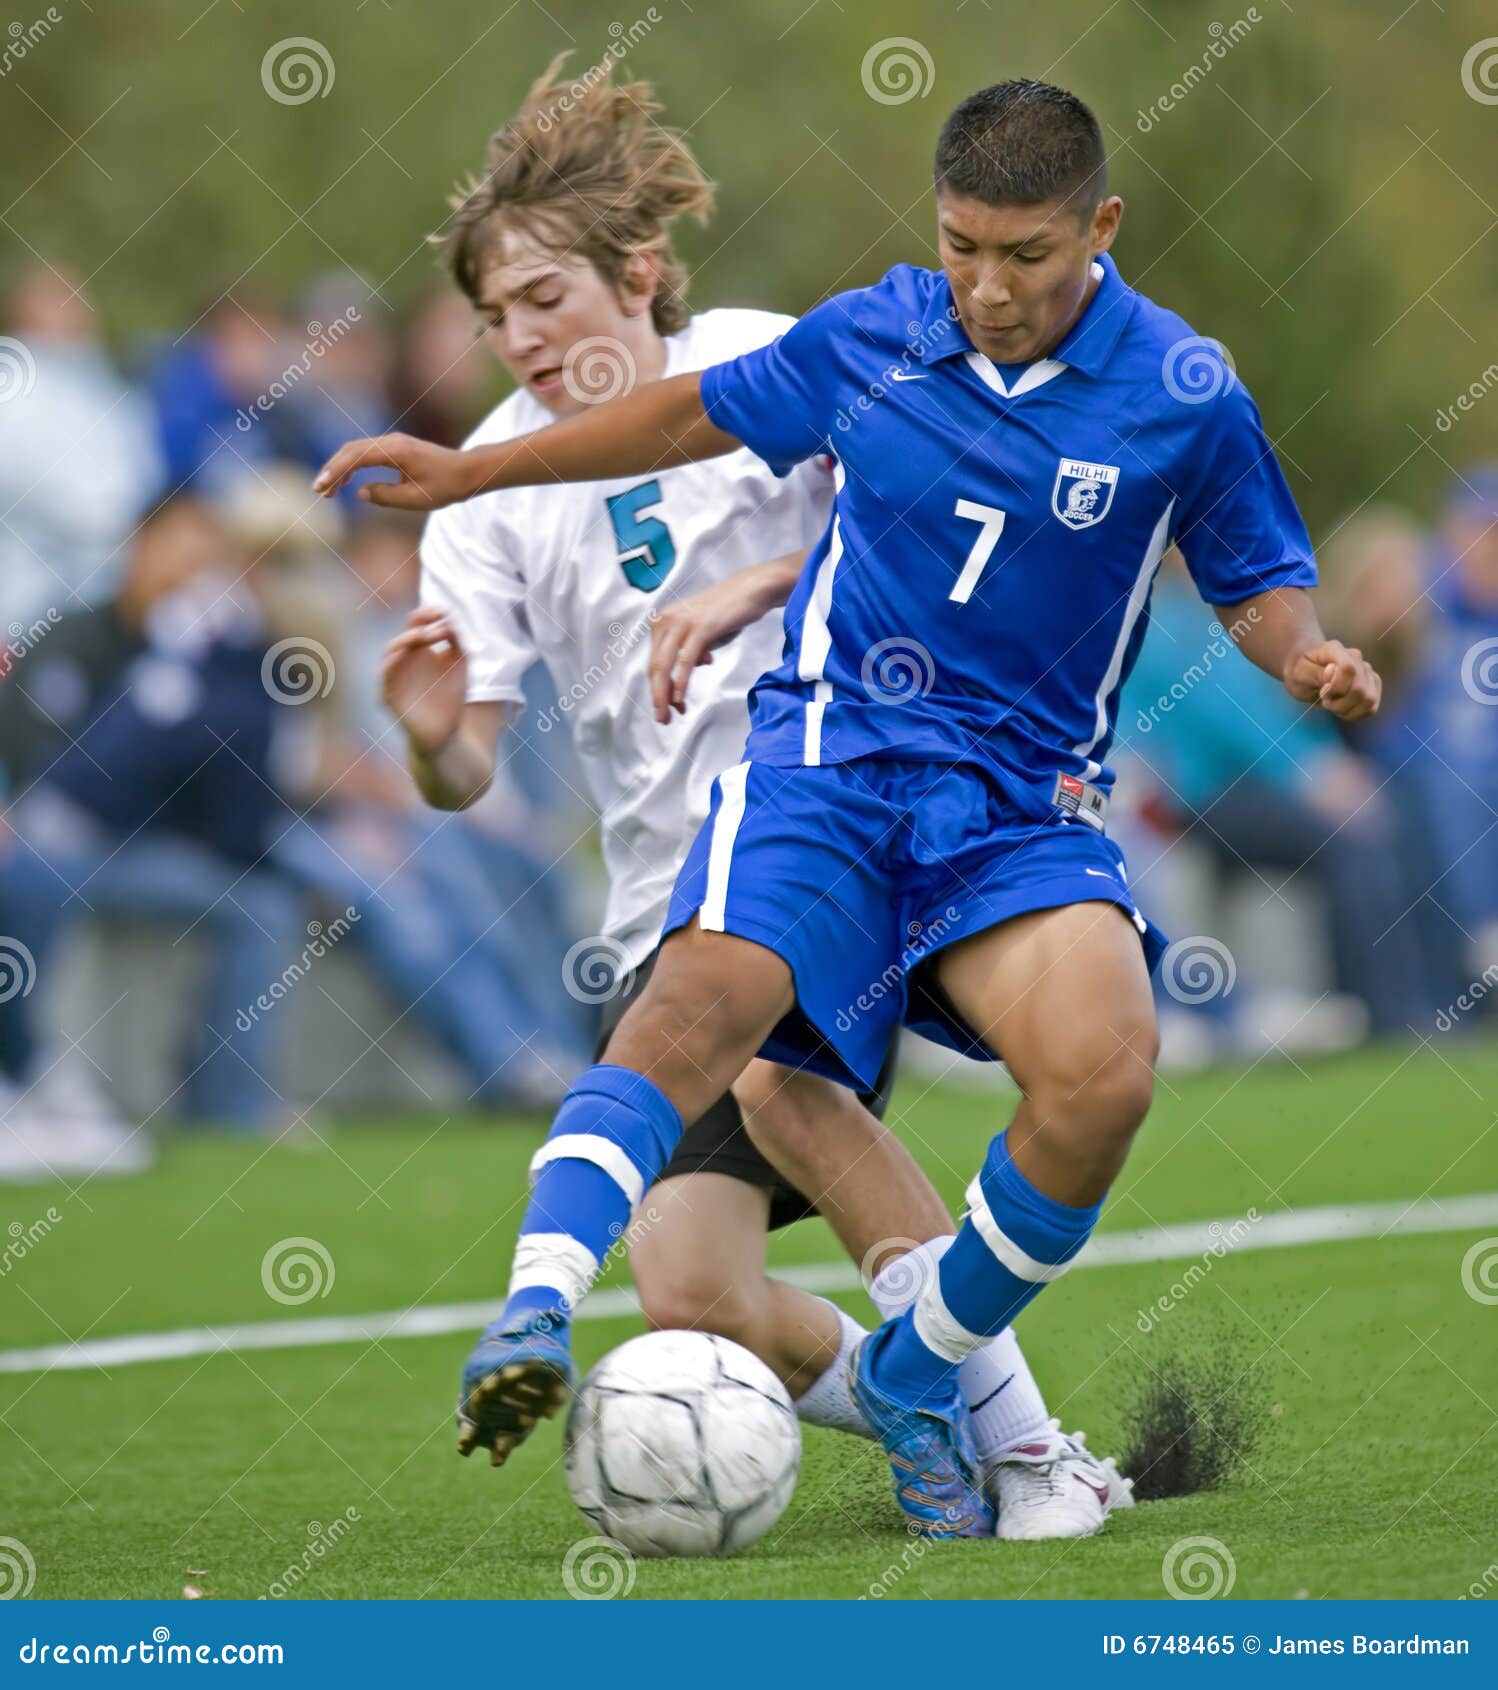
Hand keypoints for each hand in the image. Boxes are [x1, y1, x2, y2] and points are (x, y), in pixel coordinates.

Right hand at [314, 433, 484, 509]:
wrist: (467, 471)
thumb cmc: (446, 486)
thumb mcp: (416, 498)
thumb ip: (386, 496)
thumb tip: (360, 492)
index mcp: (396, 451)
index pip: (357, 457)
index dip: (336, 471)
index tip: (322, 486)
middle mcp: (392, 442)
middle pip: (351, 450)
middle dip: (332, 469)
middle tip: (319, 491)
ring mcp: (392, 442)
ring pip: (356, 451)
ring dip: (340, 468)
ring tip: (328, 491)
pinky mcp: (395, 448)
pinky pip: (366, 454)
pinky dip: (352, 466)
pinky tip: (345, 483)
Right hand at [381, 607, 468, 753]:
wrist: (446, 734)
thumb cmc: (452, 698)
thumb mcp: (460, 666)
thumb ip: (456, 643)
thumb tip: (448, 621)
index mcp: (419, 650)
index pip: (417, 624)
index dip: (427, 615)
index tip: (443, 611)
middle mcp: (404, 661)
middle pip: (404, 636)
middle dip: (418, 627)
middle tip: (436, 625)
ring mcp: (395, 677)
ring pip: (391, 652)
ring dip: (405, 641)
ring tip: (423, 635)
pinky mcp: (389, 695)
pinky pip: (385, 676)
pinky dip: (391, 663)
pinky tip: (404, 653)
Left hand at [648, 570, 776, 722]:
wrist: (751, 590)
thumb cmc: (728, 612)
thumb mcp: (702, 634)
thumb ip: (691, 651)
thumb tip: (688, 669)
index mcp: (663, 622)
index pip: (655, 662)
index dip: (659, 689)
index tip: (669, 709)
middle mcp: (666, 621)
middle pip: (655, 667)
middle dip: (657, 697)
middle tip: (662, 720)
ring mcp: (681, 623)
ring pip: (665, 665)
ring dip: (665, 694)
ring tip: (669, 715)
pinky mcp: (699, 627)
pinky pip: (685, 660)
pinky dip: (681, 680)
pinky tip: (679, 697)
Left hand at [1283, 639, 1381, 721]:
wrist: (1306, 673)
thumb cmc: (1301, 673)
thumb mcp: (1299, 674)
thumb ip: (1315, 673)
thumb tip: (1333, 672)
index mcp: (1335, 649)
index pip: (1349, 669)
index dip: (1336, 688)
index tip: (1322, 692)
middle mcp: (1356, 657)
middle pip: (1359, 689)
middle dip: (1338, 703)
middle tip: (1324, 700)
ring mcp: (1367, 671)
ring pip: (1369, 699)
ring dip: (1347, 709)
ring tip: (1333, 705)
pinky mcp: (1372, 686)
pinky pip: (1371, 708)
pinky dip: (1354, 714)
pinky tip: (1341, 709)